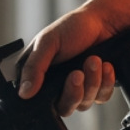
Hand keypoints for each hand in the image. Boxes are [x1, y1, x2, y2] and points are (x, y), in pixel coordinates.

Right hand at [15, 0, 129, 114]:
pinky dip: (106, 82)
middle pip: (63, 107)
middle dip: (73, 92)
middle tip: (77, 73)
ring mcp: (78, 88)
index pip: (36, 100)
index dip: (46, 100)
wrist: (104, 22)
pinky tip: (106, 65)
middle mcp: (57, 85)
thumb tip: (23, 92)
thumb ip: (34, 67)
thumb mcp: (47, 42)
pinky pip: (101, 97)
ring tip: (94, 59)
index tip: (57, 86)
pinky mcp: (97, 88)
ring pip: (84, 103)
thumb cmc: (73, 27)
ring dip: (92, 82)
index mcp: (39, 74)